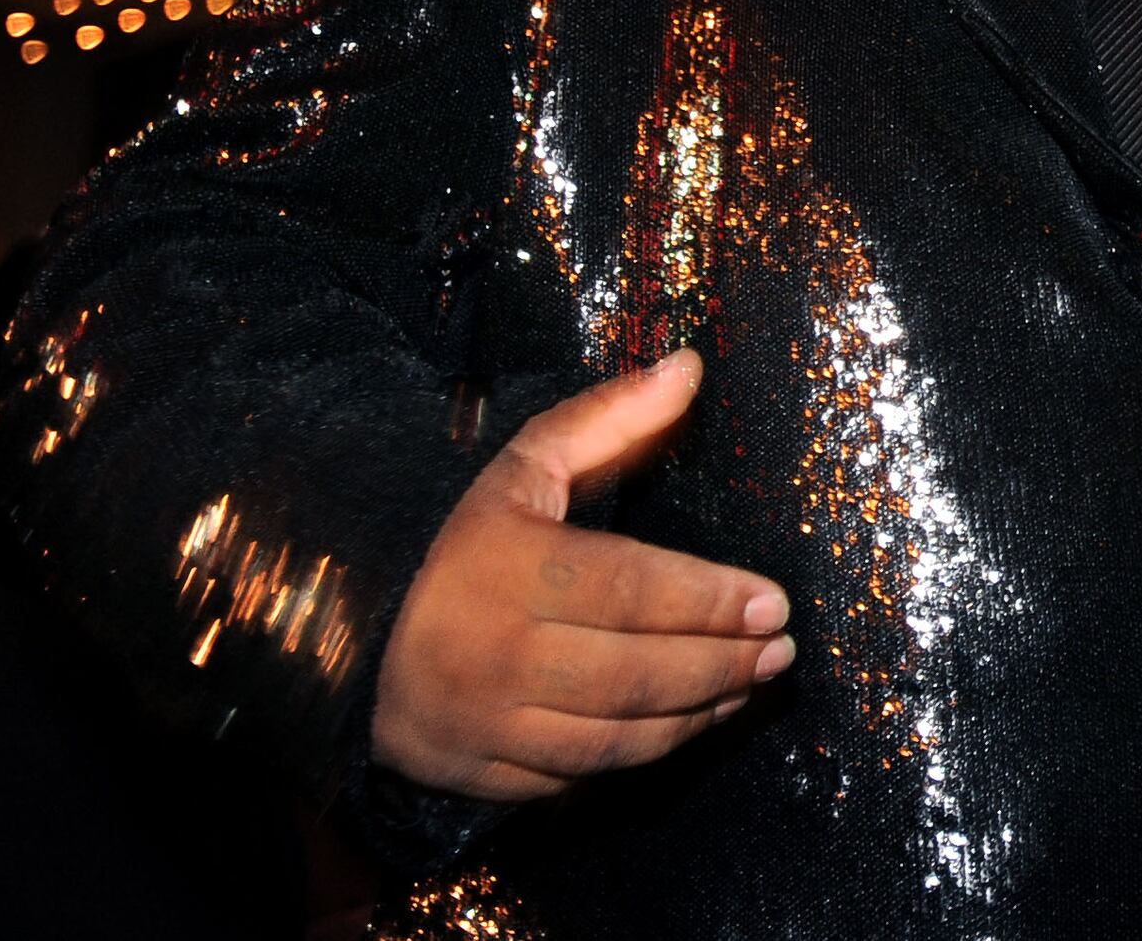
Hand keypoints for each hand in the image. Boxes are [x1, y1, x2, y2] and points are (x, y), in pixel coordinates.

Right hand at [371, 349, 791, 798]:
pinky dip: (649, 752)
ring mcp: (486, 724)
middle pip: (634, 673)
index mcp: (506, 569)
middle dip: (722, 664)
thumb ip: (608, 418)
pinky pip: (584, 773)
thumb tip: (689, 366)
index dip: (709, 599)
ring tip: (752, 682)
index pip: (629, 588)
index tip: (775, 601)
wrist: (361, 643)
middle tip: (780, 649)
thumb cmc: (467, 548)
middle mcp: (494, 652)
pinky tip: (695, 719)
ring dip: (699, 713)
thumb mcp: (524, 470)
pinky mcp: (485, 775)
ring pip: (616, 735)